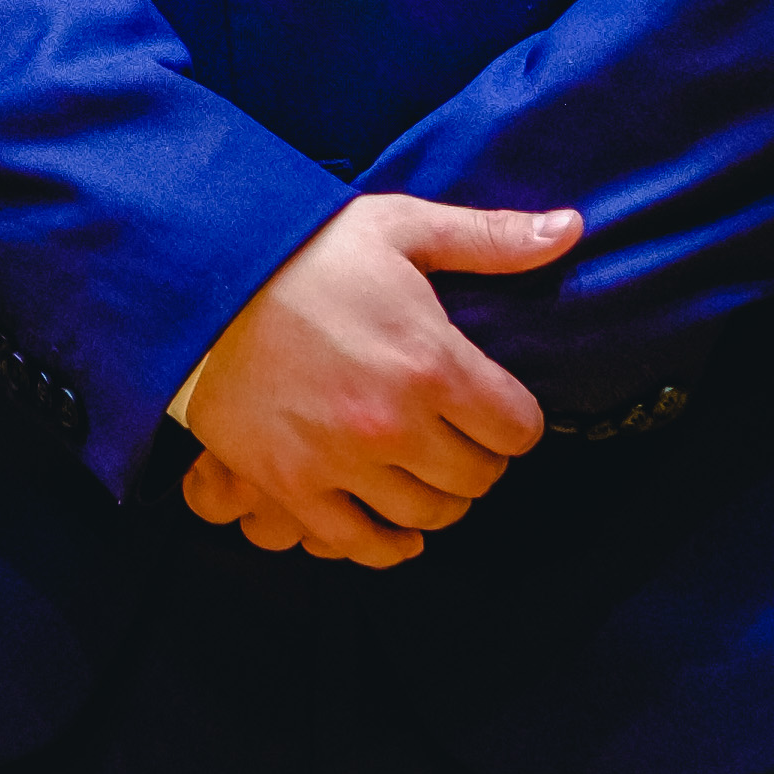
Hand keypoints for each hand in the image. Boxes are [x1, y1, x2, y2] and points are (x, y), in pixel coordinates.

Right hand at [170, 195, 577, 571]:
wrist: (200, 278)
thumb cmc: (306, 250)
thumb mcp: (401, 227)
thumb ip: (490, 238)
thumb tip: (572, 228)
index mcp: (431, 362)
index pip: (519, 428)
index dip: (515, 419)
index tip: (496, 407)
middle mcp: (394, 424)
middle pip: (477, 479)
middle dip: (479, 458)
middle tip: (461, 436)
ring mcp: (341, 462)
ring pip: (428, 516)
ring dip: (438, 498)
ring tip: (426, 471)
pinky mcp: (293, 486)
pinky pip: (360, 545)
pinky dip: (389, 546)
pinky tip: (397, 529)